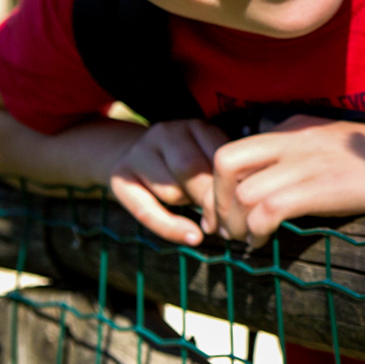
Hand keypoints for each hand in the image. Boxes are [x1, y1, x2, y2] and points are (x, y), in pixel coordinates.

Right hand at [107, 118, 229, 245]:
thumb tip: (244, 202)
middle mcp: (165, 133)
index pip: (219, 154)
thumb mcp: (207, 158)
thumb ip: (224, 173)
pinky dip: (171, 228)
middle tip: (223, 216)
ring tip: (192, 203)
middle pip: (191, 169)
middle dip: (210, 198)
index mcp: (195, 127)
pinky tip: (192, 237)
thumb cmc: (183, 163)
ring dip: (187, 204)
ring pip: (171, 189)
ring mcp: (139, 152)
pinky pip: (146, 210)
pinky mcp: (120, 177)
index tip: (241, 205)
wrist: (130, 151)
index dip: (233, 185)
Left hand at [204, 116, 364, 246]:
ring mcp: (303, 164)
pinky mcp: (317, 189)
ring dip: (235, 223)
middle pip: (223, 160)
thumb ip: (303, 152)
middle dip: (214, 199)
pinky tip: (264, 246)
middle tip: (224, 229)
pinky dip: (256, 233)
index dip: (218, 184)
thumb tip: (280, 178)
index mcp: (294, 128)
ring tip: (246, 242)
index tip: (223, 213)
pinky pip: (267, 210)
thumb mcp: (335, 143)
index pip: (235, 147)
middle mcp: (291, 141)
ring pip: (240, 190)